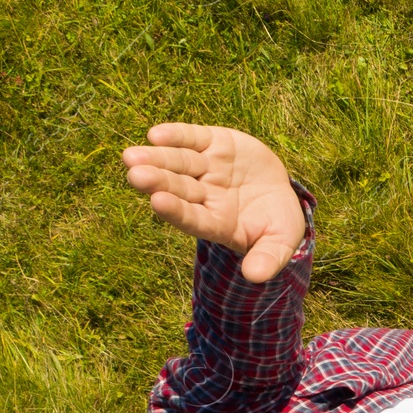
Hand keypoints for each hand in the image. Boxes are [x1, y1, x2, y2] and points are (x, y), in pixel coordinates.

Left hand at [122, 124, 305, 281]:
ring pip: (178, 161)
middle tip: (136, 176)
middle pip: (179, 188)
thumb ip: (267, 259)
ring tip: (131, 156)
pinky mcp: (214, 143)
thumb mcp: (280, 243)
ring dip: (156, 158)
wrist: (281, 192)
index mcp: (217, 222)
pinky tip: (155, 135)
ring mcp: (208, 167)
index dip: (176, 210)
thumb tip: (254, 277)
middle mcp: (206, 195)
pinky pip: (191, 137)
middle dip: (158, 181)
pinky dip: (175, 135)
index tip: (158, 202)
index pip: (192, 218)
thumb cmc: (278, 223)